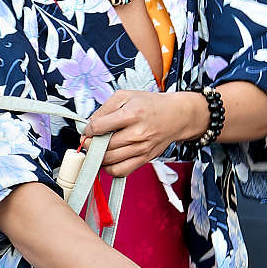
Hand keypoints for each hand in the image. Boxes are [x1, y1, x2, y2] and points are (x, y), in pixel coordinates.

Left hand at [85, 90, 205, 177]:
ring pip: (109, 161)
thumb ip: (104, 108)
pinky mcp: (145, 159)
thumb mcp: (126, 96)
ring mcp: (142, 148)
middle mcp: (138, 133)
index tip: (89, 129)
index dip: (88, 129)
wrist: (178, 116)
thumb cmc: (151, 105)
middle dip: (90, 144)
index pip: (99, 127)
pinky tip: (109, 159)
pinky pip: (121, 171)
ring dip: (98, 157)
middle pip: (103, 146)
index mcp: (132, 114)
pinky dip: (109, 168)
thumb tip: (90, 124)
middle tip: (90, 140)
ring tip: (98, 149)